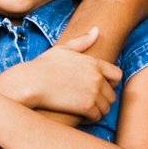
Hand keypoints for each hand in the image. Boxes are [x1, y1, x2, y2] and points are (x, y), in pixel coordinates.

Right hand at [0, 27, 121, 117]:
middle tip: (89, 102)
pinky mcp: (86, 107)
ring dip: (98, 110)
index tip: (100, 87)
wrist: (30, 83)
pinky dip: (91, 118)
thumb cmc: (43, 66)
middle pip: (112, 94)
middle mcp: (97, 77)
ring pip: (106, 107)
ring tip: (85, 109)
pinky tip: (81, 115)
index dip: (111, 83)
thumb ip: (82, 41)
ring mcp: (93, 92)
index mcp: (94, 63)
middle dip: (103, 99)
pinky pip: (97, 116)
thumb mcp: (63, 49)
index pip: (117, 75)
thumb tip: (96, 30)